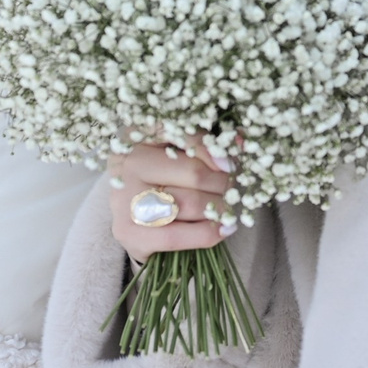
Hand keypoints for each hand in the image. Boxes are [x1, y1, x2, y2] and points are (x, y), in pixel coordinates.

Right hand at [108, 140, 235, 261]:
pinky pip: (179, 235)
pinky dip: (209, 233)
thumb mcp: (175, 150)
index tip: (231, 163)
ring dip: (220, 208)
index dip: (212, 148)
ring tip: (228, 208)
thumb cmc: (161, 176)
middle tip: (233, 190)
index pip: (182, 132)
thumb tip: (243, 144)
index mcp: (138, 133)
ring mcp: (124, 199)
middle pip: (195, 173)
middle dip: (225, 184)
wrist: (130, 218)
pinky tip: (224, 229)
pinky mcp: (129, 232)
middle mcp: (127, 163)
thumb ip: (205, 142)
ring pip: (191, 203)